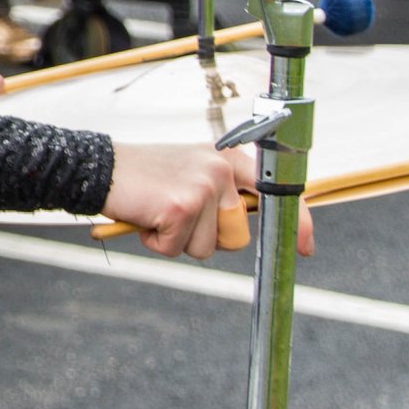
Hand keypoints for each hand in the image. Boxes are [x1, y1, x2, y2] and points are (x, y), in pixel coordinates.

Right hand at [102, 144, 314, 260]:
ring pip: (207, 248)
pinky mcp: (182, 206)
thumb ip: (224, 194)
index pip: (275, 192)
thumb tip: (249, 227)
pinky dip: (158, 243)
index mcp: (229, 159)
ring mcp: (203, 187)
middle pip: (237, 236)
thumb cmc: (147, 177)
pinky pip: (178, 250)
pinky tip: (148, 219)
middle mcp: (221, 169)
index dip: (297, 223)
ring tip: (160, 213)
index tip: (305, 248)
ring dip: (179, 241)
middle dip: (207, 238)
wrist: (102, 168)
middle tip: (179, 214)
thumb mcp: (193, 173)